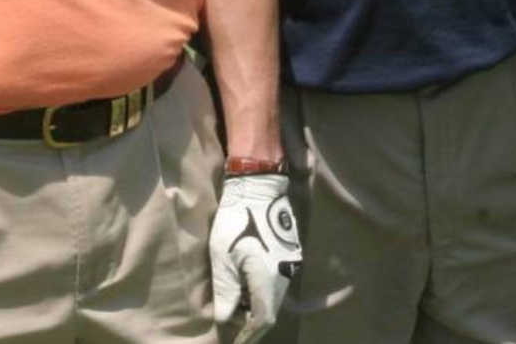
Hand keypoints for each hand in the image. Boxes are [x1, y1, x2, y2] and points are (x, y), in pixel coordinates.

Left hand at [210, 173, 301, 343]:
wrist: (259, 187)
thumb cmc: (237, 220)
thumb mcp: (223, 257)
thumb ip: (227, 292)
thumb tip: (226, 319)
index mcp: (269, 280)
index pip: (262, 320)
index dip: (248, 335)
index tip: (234, 342)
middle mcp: (286, 276)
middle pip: (270, 311)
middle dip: (250, 322)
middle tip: (230, 322)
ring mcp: (291, 265)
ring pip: (274, 297)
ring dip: (256, 305)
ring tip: (235, 304)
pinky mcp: (290, 255)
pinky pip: (277, 283)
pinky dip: (261, 290)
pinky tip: (246, 284)